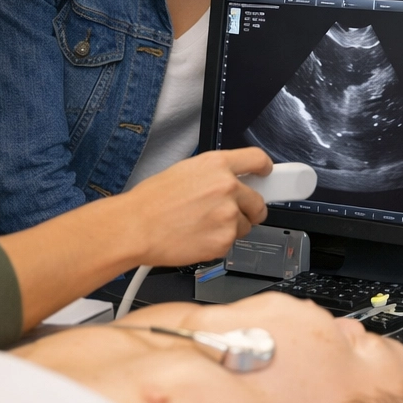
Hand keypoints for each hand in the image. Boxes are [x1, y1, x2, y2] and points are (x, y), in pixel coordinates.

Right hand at [127, 147, 271, 265]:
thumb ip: (214, 175)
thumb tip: (232, 181)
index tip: (267, 174)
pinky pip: (231, 243)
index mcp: (217, 165)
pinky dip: (218, 243)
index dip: (265, 168)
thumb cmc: (151, 202)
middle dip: (249, 209)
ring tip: (201, 225)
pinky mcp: (224, 240)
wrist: (135, 228)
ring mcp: (228, 215)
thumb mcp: (185, 172)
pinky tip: (197, 237)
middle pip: (259, 201)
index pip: (257, 160)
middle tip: (229, 213)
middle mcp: (228, 187)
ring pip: (245, 225)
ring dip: (230, 227)